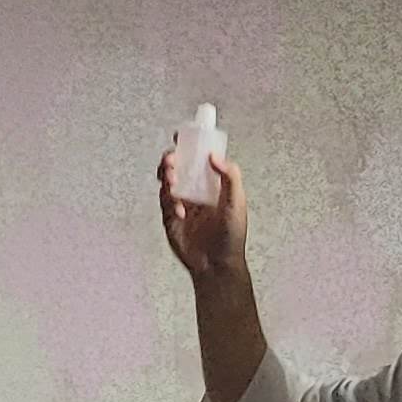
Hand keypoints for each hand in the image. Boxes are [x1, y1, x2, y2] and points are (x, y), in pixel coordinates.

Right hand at [158, 147, 248, 280]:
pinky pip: (164, 204)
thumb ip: (230, 177)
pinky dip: (170, 203)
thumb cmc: (231, 237)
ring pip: (166, 182)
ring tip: (172, 180)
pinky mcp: (170, 219)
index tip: (180, 136)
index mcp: (210, 184)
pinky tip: (181, 211)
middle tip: (171, 161)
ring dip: (166, 177)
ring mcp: (180, 204)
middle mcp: (194, 191)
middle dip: (170, 160)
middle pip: (175, 168)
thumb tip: (215, 156)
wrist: (217, 265)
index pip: (196, 160)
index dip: (187, 147)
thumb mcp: (237, 203)